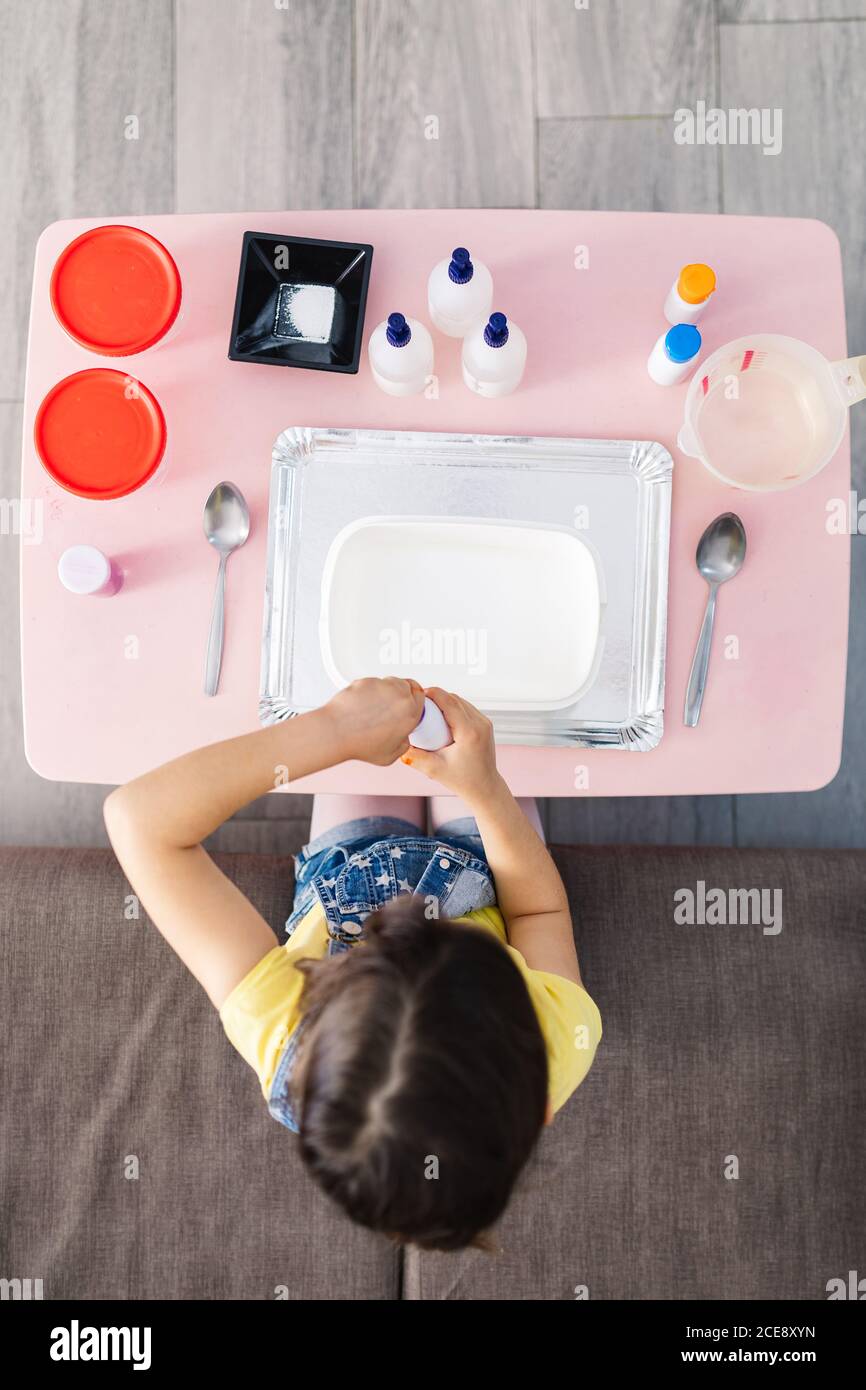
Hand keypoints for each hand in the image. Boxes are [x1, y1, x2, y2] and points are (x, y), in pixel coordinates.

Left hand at [323, 677, 425, 765]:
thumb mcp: (390, 756)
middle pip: (408, 685)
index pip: (421, 696)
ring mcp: (382, 686)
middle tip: (391, 705)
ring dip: (386, 691)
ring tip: (374, 707)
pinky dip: (369, 690)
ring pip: (390, 682)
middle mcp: (399, 696)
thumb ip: (403, 745)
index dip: (415, 700)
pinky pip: (372, 682)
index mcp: (410, 713)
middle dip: (401, 694)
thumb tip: (403, 740)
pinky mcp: (367, 680)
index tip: (410, 703)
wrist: (337, 732)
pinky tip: (362, 704)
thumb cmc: (359, 744)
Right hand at [401, 688, 500, 803]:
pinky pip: (466, 708)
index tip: (418, 695)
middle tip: (420, 705)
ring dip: (445, 701)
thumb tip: (398, 742)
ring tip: (429, 711)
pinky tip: (441, 716)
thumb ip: (413, 756)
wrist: (484, 788)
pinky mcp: (485, 724)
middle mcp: (480, 724)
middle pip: (454, 698)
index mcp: (469, 733)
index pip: (449, 702)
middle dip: (436, 697)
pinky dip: (453, 707)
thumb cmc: (461, 780)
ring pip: (461, 701)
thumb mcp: (433, 770)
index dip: (432, 693)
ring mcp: (485, 723)